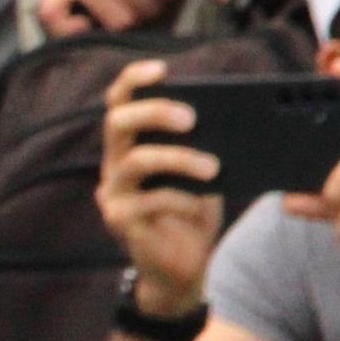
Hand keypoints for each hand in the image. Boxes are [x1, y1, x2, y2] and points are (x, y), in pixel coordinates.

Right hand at [93, 58, 219, 311]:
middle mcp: (113, 166)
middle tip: (192, 117)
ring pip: (135, 160)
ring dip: (179, 158)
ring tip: (211, 167)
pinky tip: (201, 204)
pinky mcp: (121, 221)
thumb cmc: (191, 216)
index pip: (118, 103)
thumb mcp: (200, 175)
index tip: (162, 70)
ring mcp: (113, 194)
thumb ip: (200, 147)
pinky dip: (181, 198)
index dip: (133, 81)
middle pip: (117, 123)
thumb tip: (226, 117)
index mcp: (129, 147)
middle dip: (155, 112)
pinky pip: (150, 200)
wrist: (182, 270)